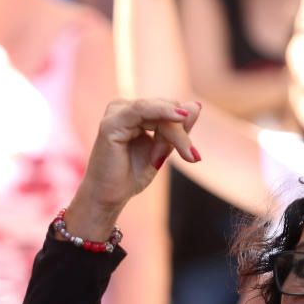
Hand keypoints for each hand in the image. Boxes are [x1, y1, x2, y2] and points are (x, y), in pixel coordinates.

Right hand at [68, 99, 199, 235]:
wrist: (108, 198)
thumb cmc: (130, 175)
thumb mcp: (161, 149)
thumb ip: (176, 129)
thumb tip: (196, 105)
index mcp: (132, 113)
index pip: (167, 109)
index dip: (183, 128)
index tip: (193, 155)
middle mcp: (122, 108)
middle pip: (165, 107)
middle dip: (180, 131)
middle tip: (191, 157)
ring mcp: (115, 114)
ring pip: (158, 109)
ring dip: (175, 131)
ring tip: (187, 154)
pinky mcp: (110, 123)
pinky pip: (141, 109)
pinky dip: (163, 113)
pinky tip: (180, 118)